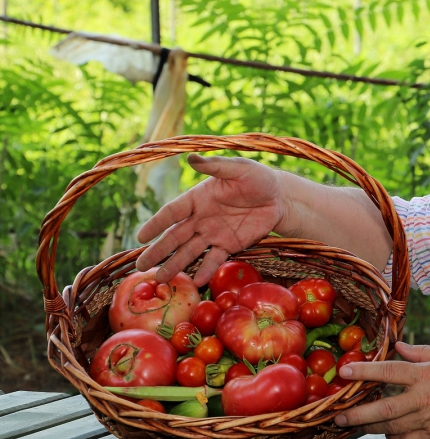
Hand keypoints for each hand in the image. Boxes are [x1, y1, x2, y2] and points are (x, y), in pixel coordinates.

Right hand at [134, 153, 284, 284]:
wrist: (280, 198)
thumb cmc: (258, 178)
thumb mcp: (239, 169)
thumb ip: (215, 166)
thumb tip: (190, 157)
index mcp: (198, 198)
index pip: (172, 212)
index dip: (156, 224)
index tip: (141, 237)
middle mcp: (201, 218)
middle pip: (175, 236)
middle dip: (159, 251)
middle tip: (142, 266)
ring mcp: (213, 233)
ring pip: (190, 251)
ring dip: (176, 265)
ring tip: (161, 279)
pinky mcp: (229, 245)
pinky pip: (214, 259)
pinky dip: (206, 269)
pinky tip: (196, 280)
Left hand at [333, 342, 429, 438]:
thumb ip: (421, 352)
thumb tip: (398, 347)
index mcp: (427, 375)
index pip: (389, 372)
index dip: (364, 372)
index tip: (345, 372)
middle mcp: (425, 399)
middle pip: (383, 409)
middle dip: (357, 414)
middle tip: (339, 416)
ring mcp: (429, 421)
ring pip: (391, 429)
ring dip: (370, 428)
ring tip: (356, 425)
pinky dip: (393, 437)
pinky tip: (387, 432)